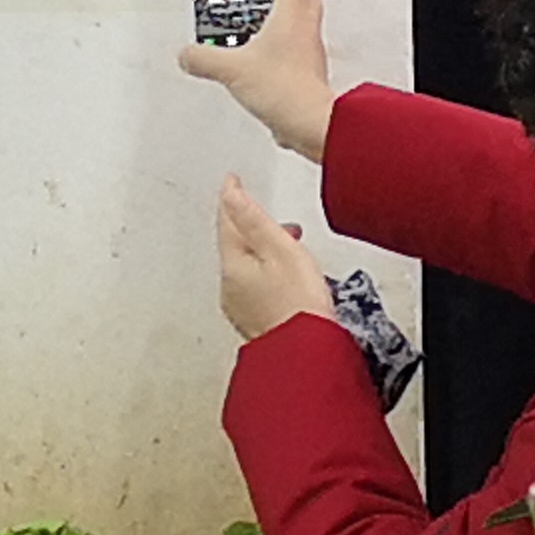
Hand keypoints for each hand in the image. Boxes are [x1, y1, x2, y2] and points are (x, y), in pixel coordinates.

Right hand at [177, 0, 341, 158]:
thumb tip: (187, 54)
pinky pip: (299, 47)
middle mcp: (304, 26)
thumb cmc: (285, 88)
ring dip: (292, 11)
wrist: (312, 121)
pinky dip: (287, 42)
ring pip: (305, 18)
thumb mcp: (231, 69)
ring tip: (271, 13)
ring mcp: (309, 48)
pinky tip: (269, 54)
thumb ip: (203, 59)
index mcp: (290, 13)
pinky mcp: (309, 70)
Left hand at [208, 175, 332, 344]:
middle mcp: (230, 288)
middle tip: (269, 213)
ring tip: (289, 245)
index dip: (232, 197)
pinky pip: (255, 286)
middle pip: (235, 245)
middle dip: (251, 226)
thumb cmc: (300, 304)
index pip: (227, 222)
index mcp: (233, 265)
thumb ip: (254, 219)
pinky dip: (267, 273)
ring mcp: (241, 307)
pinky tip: (286, 278)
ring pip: (246, 267)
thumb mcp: (280, 250)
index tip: (232, 181)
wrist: (307, 354)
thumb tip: (230, 194)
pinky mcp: (256, 321)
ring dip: (263, 251)